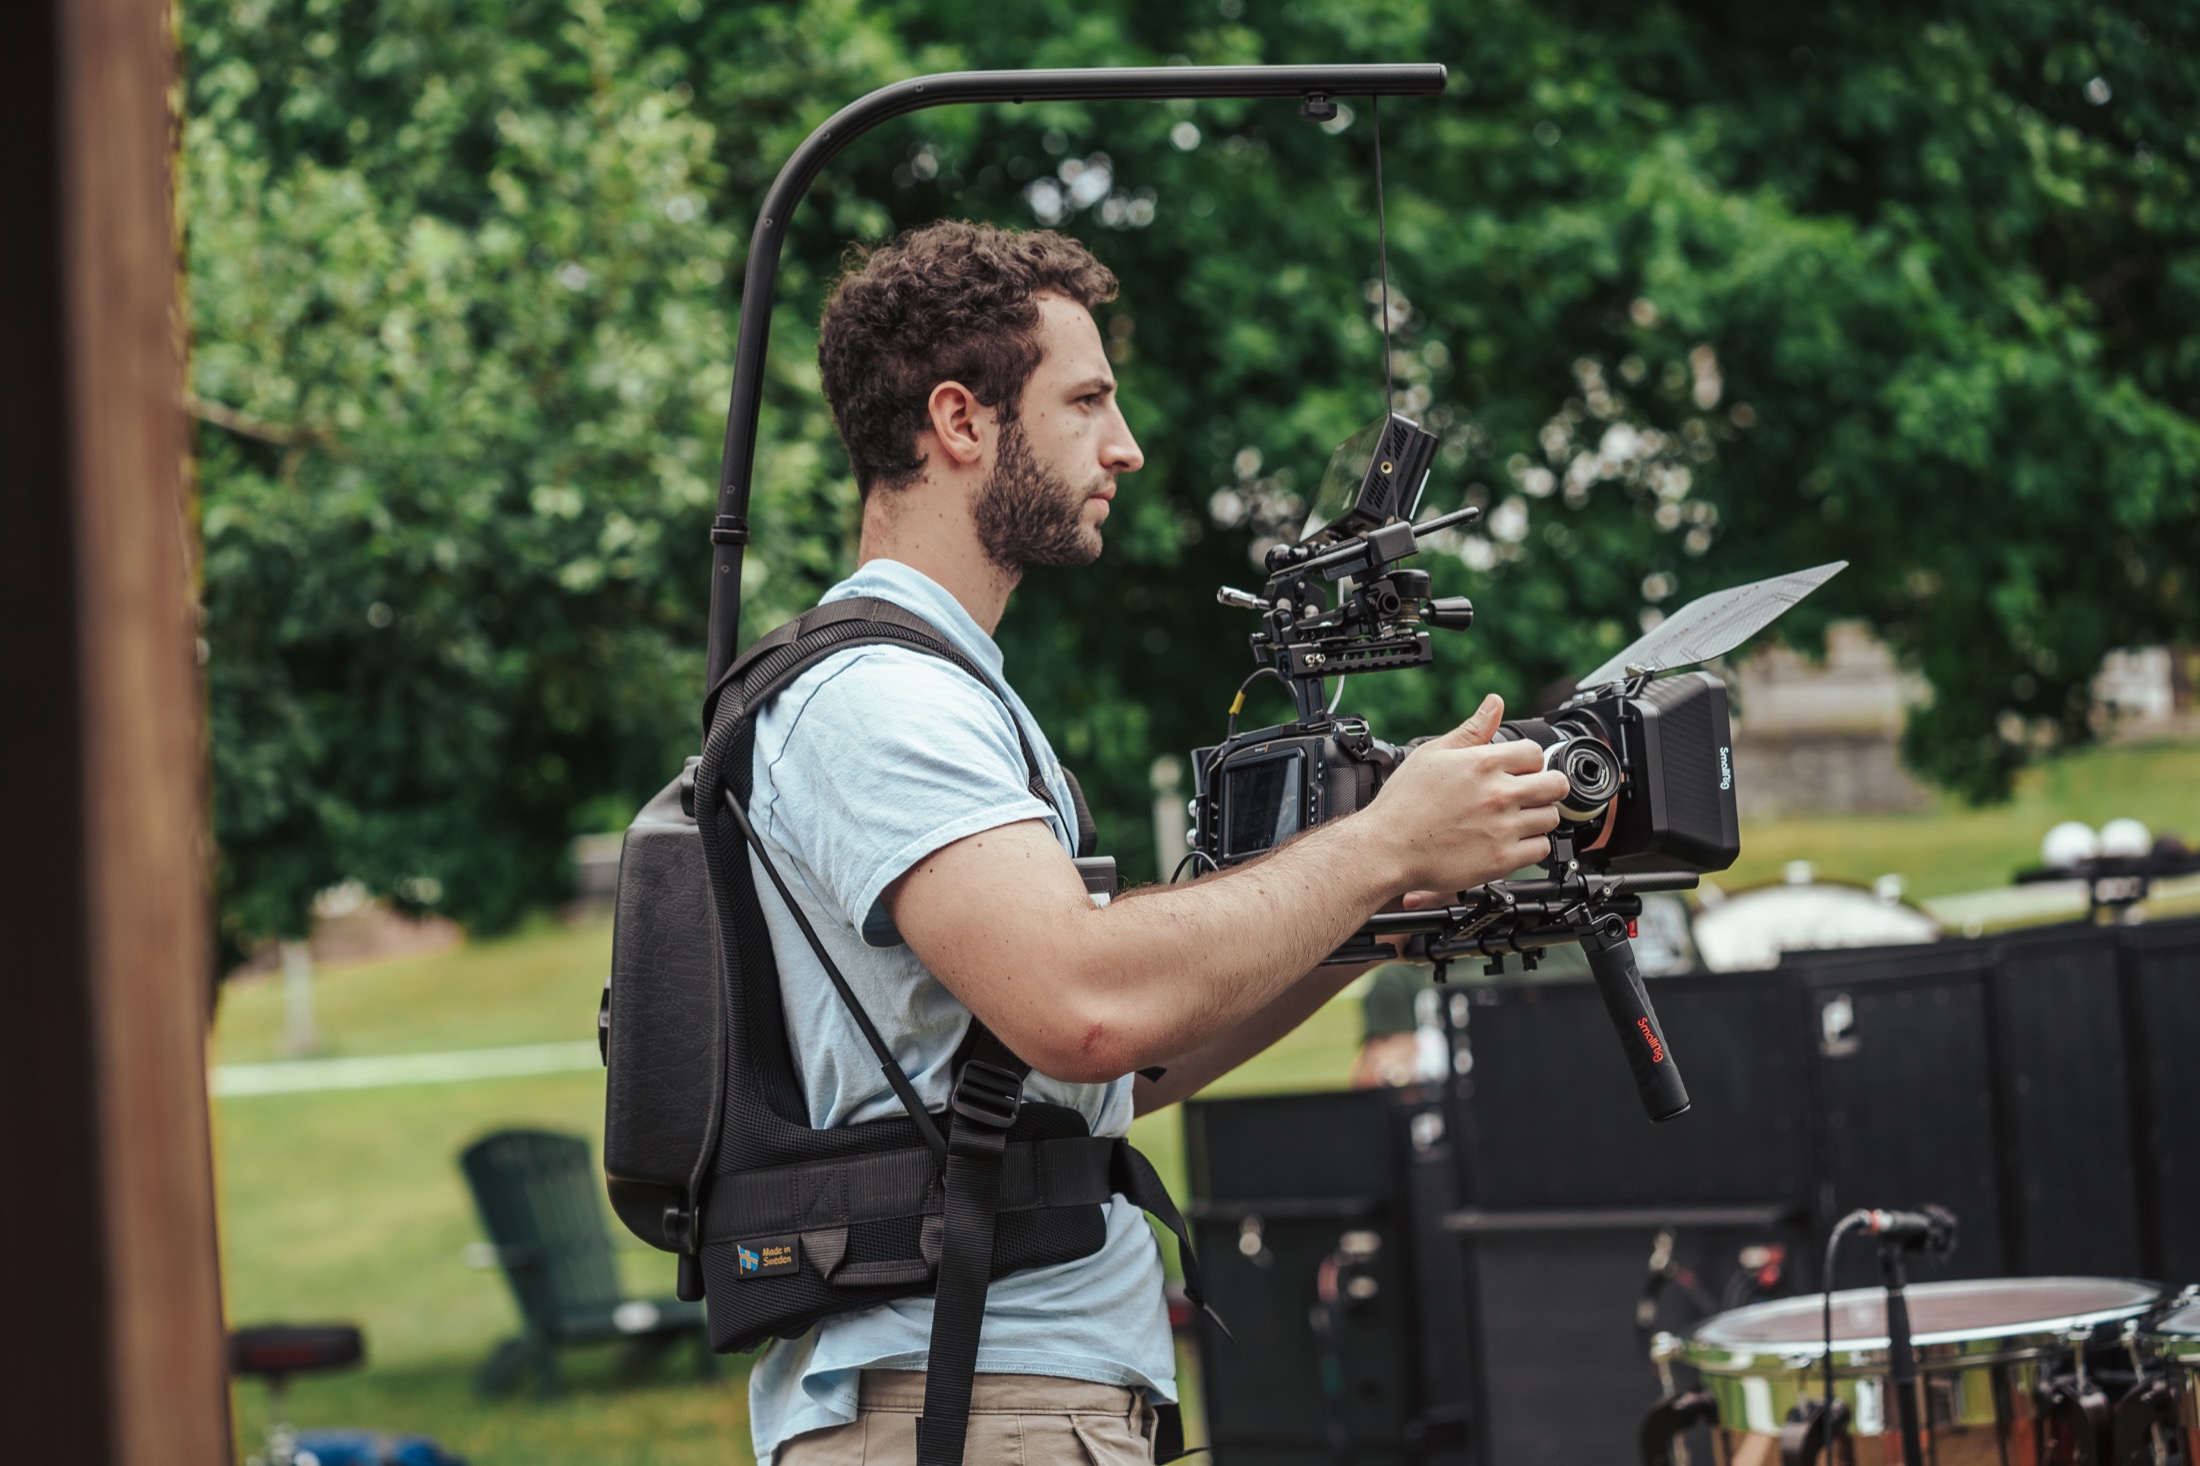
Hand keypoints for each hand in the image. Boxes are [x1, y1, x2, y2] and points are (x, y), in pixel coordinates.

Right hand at [1362, 693, 1568, 894]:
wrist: (1387, 848)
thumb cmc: (1404, 802)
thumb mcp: (1432, 754)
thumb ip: (1471, 730)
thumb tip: (1495, 703)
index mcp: (1483, 763)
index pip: (1536, 752)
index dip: (1528, 761)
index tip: (1519, 771)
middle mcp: (1498, 794)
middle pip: (1555, 785)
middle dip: (1545, 786)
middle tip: (1529, 794)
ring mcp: (1503, 827)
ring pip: (1550, 817)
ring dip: (1537, 816)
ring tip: (1514, 818)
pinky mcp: (1502, 858)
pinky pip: (1540, 849)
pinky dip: (1530, 845)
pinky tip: (1510, 840)